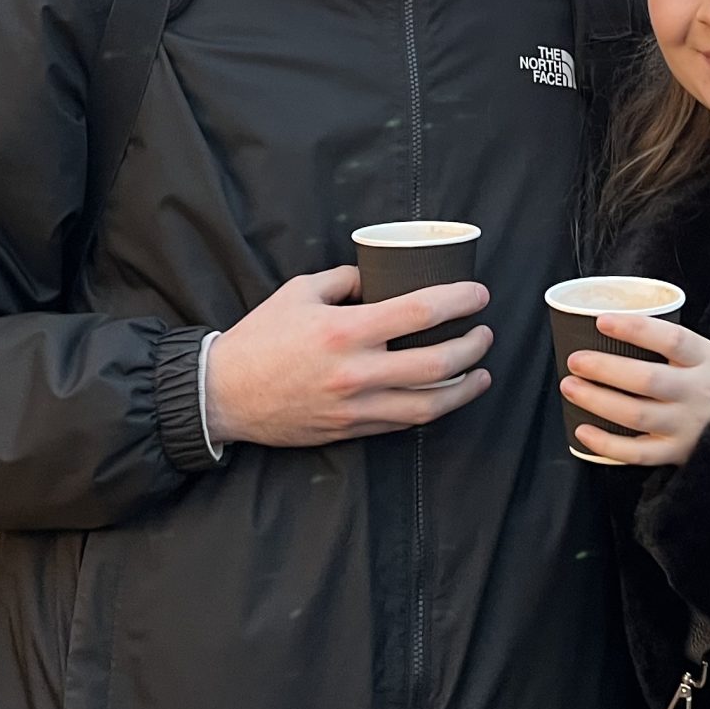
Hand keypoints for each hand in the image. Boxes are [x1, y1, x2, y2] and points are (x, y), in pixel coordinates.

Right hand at [206, 265, 492, 448]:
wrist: (224, 395)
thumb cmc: (260, 339)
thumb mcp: (299, 292)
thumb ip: (344, 280)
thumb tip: (377, 278)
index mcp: (345, 331)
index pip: (419, 312)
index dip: (459, 301)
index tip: (478, 294)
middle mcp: (356, 372)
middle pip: (437, 364)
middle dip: (473, 347)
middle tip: (485, 334)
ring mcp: (355, 407)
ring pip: (428, 406)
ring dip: (464, 389)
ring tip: (480, 374)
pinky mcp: (350, 431)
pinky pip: (402, 423)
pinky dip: (429, 409)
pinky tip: (443, 396)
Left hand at [562, 314, 709, 467]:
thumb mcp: (703, 353)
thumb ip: (667, 343)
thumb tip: (608, 325)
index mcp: (705, 359)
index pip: (673, 340)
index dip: (636, 329)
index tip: (603, 320)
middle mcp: (697, 392)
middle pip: (648, 380)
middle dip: (606, 369)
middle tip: (576, 360)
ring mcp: (686, 426)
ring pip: (637, 415)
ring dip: (598, 401)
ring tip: (570, 387)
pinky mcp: (676, 453)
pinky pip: (637, 453)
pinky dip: (606, 444)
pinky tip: (582, 430)